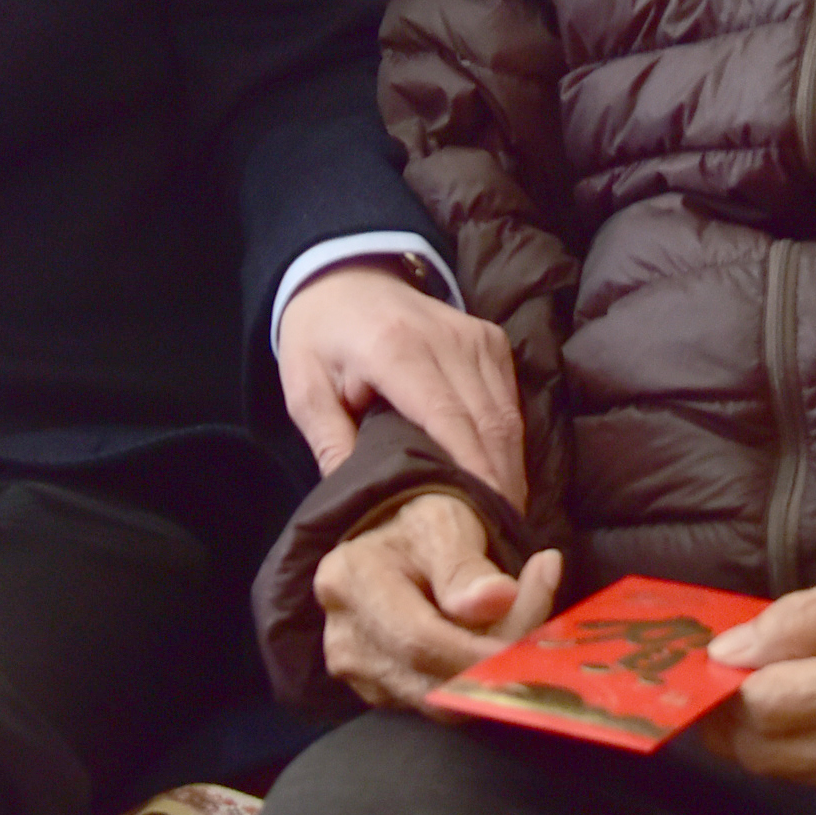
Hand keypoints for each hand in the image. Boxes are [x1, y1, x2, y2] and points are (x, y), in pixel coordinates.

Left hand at [277, 260, 527, 504]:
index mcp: (395, 349)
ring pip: (507, 416)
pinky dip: (509, 443)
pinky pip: (509, 400)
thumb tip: (359, 503)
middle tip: (497, 539)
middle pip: (490, 424)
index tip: (485, 520)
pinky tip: (500, 480)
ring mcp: (474, 336)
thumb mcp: (305, 390)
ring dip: (510, 470)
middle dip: (500, 485)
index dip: (473, 473)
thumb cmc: (320, 338)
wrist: (344, 276)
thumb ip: (331, 443)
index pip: (449, 420)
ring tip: (503, 521)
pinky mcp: (490, 340)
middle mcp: (445, 339)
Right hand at [316, 491, 564, 711]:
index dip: (482, 651)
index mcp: (350, 581)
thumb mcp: (447, 525)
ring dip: (491, 672)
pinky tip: (488, 641)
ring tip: (517, 621)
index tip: (536, 636)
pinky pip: (440, 703)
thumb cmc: (426, 528)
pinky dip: (476, 680)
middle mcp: (344, 636)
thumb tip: (497, 600)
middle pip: (433, 679)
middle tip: (543, 626)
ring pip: (442, 700)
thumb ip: (467, 566)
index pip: (420, 640)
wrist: (405, 543)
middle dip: (498, 662)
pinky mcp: (381, 693)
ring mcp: (358, 672)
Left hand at [703, 551, 815, 814]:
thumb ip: (800, 615)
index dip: (729, 683)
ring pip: (782, 771)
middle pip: (760, 749)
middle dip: (736, 712)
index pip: (764, 706)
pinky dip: (807, 753)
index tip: (725, 660)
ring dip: (772, 732)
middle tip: (745, 676)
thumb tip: (730, 652)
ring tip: (799, 690)